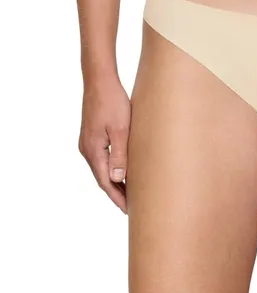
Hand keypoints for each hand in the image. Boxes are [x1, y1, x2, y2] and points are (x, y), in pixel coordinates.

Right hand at [78, 76, 130, 212]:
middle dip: (116, 193)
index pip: (106, 182)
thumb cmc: (112, 102)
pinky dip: (112, 168)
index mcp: (93, 151)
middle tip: (132, 207)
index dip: (118, 198)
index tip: (129, 210)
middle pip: (102, 178)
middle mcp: (87, 150)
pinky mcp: (92, 136)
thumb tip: (118, 180)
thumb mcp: (120, 129)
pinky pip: (102, 158)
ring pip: (102, 169)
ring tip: (129, 192)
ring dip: (114, 181)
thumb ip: (119, 155)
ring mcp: (88, 143)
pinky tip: (122, 169)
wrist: (99, 81)